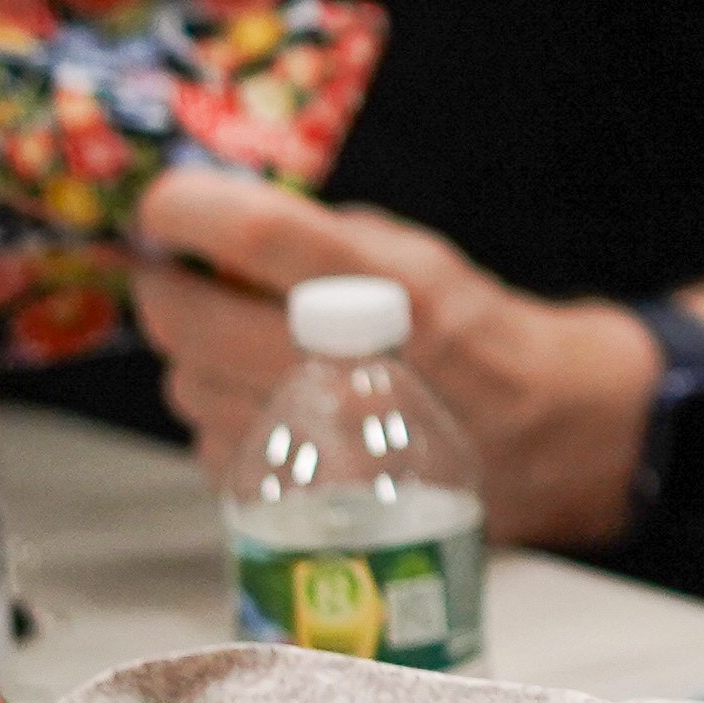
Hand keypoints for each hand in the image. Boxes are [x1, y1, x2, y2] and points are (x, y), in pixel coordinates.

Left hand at [131, 164, 659, 552]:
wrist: (539, 435)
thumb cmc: (471, 335)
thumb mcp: (417, 257)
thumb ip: (321, 238)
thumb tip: (218, 225)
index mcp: (381, 293)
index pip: (256, 235)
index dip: (188, 209)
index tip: (164, 204)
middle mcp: (341, 371)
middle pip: (185, 317)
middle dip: (164, 285)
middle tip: (177, 273)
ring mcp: (312, 446)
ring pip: (183, 382)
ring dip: (194, 355)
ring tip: (238, 344)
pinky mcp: (292, 499)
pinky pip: (208, 440)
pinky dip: (220, 413)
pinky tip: (264, 402)